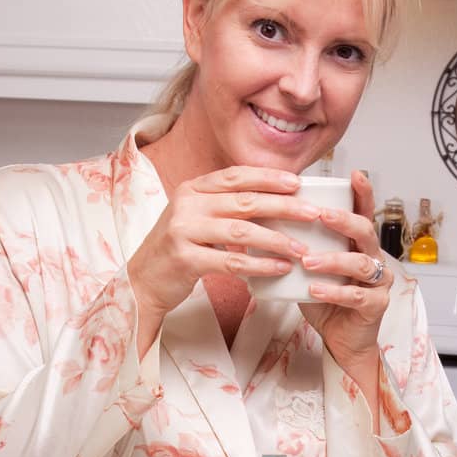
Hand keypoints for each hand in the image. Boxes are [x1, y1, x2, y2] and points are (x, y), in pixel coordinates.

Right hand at [127, 166, 319, 353]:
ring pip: (242, 231)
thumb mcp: (197, 218)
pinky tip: (280, 268)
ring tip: (302, 248)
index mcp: (192, 188)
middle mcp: (187, 204)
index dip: (269, 177)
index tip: (299, 183)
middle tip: (314, 214)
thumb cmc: (178, 250)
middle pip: (245, 201)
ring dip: (277, 240)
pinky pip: (232, 262)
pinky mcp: (185, 259)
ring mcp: (184, 231)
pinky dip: (260, 265)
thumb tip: (275, 203)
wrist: (142, 281)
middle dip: (284, 206)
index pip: (236, 175)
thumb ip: (227, 208)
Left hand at [297, 170, 391, 382]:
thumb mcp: (310, 268)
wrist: (341, 340)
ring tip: (308, 261)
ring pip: (361, 263)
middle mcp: (373, 258)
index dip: (363, 193)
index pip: (363, 213)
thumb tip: (258, 223)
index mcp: (357, 244)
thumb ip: (297, 246)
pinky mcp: (375, 306)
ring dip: (333, 260)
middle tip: (320, 215)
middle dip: (343, 221)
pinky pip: (356, 296)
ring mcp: (378, 282)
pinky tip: (314, 290)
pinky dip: (334, 292)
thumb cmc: (325, 299)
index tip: (354, 174)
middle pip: (365, 231)